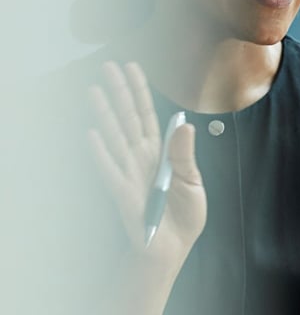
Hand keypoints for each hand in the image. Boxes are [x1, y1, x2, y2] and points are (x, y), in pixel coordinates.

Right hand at [88, 61, 206, 265]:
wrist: (173, 249)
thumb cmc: (183, 216)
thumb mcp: (193, 182)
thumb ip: (185, 154)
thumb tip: (185, 123)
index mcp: (159, 151)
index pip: (148, 114)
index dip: (140, 91)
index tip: (132, 67)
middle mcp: (142, 157)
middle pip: (129, 118)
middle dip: (119, 92)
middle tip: (107, 66)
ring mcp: (130, 173)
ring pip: (116, 136)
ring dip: (104, 113)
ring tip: (93, 90)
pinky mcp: (124, 194)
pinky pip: (111, 170)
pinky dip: (101, 152)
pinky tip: (91, 134)